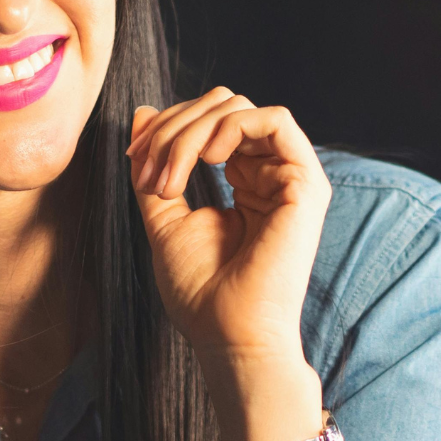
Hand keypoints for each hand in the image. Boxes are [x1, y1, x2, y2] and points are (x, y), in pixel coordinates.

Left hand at [126, 92, 331, 440]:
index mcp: (243, 180)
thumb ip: (155, 164)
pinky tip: (207, 158)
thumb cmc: (201, 290)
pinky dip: (231, 128)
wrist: (229, 333)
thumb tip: (143, 113)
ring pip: (240, 109)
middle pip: (221, 107)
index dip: (165, 129)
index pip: (207, 122)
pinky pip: (275, 120)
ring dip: (191, 132)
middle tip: (150, 177)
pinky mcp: (305, 183)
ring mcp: (289, 176)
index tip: (135, 162)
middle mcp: (269, 173)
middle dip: (172, 129)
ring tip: (171, 180)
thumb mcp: (164, 215)